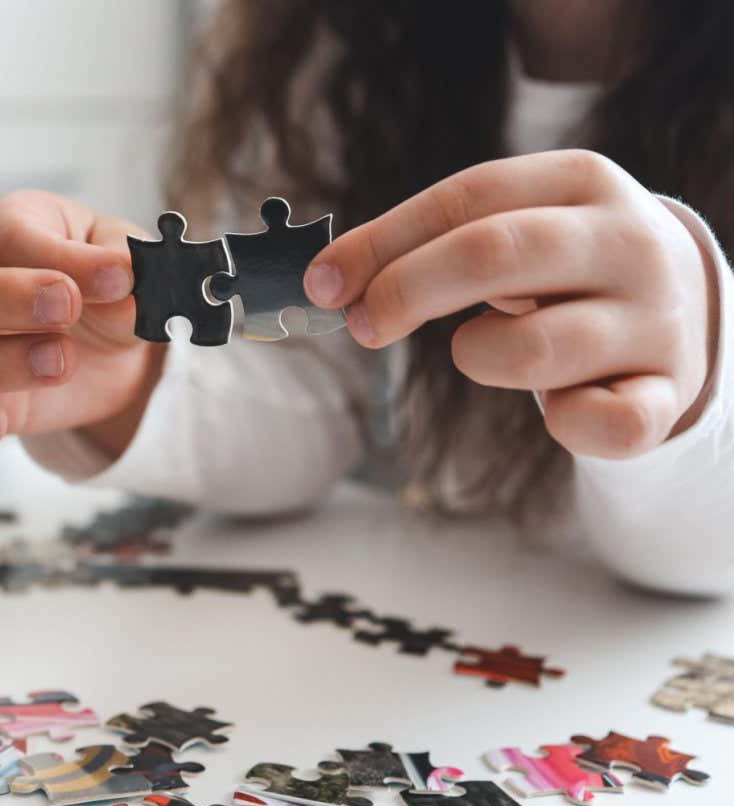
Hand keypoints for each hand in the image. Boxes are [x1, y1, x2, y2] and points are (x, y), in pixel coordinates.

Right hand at [0, 190, 157, 457]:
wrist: (114, 346)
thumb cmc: (109, 284)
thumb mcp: (125, 263)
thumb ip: (121, 267)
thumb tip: (122, 277)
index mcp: (8, 228)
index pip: (9, 233)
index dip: (57, 256)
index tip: (116, 277)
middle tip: (66, 308)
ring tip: (61, 364)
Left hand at [305, 150, 716, 458]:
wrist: (683, 303)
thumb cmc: (560, 268)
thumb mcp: (511, 230)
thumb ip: (427, 246)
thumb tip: (327, 283)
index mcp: (579, 181)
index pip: (466, 199)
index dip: (382, 242)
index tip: (321, 283)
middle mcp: (626, 240)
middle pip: (496, 253)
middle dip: (408, 289)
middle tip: (363, 325)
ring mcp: (655, 317)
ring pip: (538, 347)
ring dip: (480, 357)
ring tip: (479, 351)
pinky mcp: (669, 391)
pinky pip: (612, 424)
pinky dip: (569, 425)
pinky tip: (557, 408)